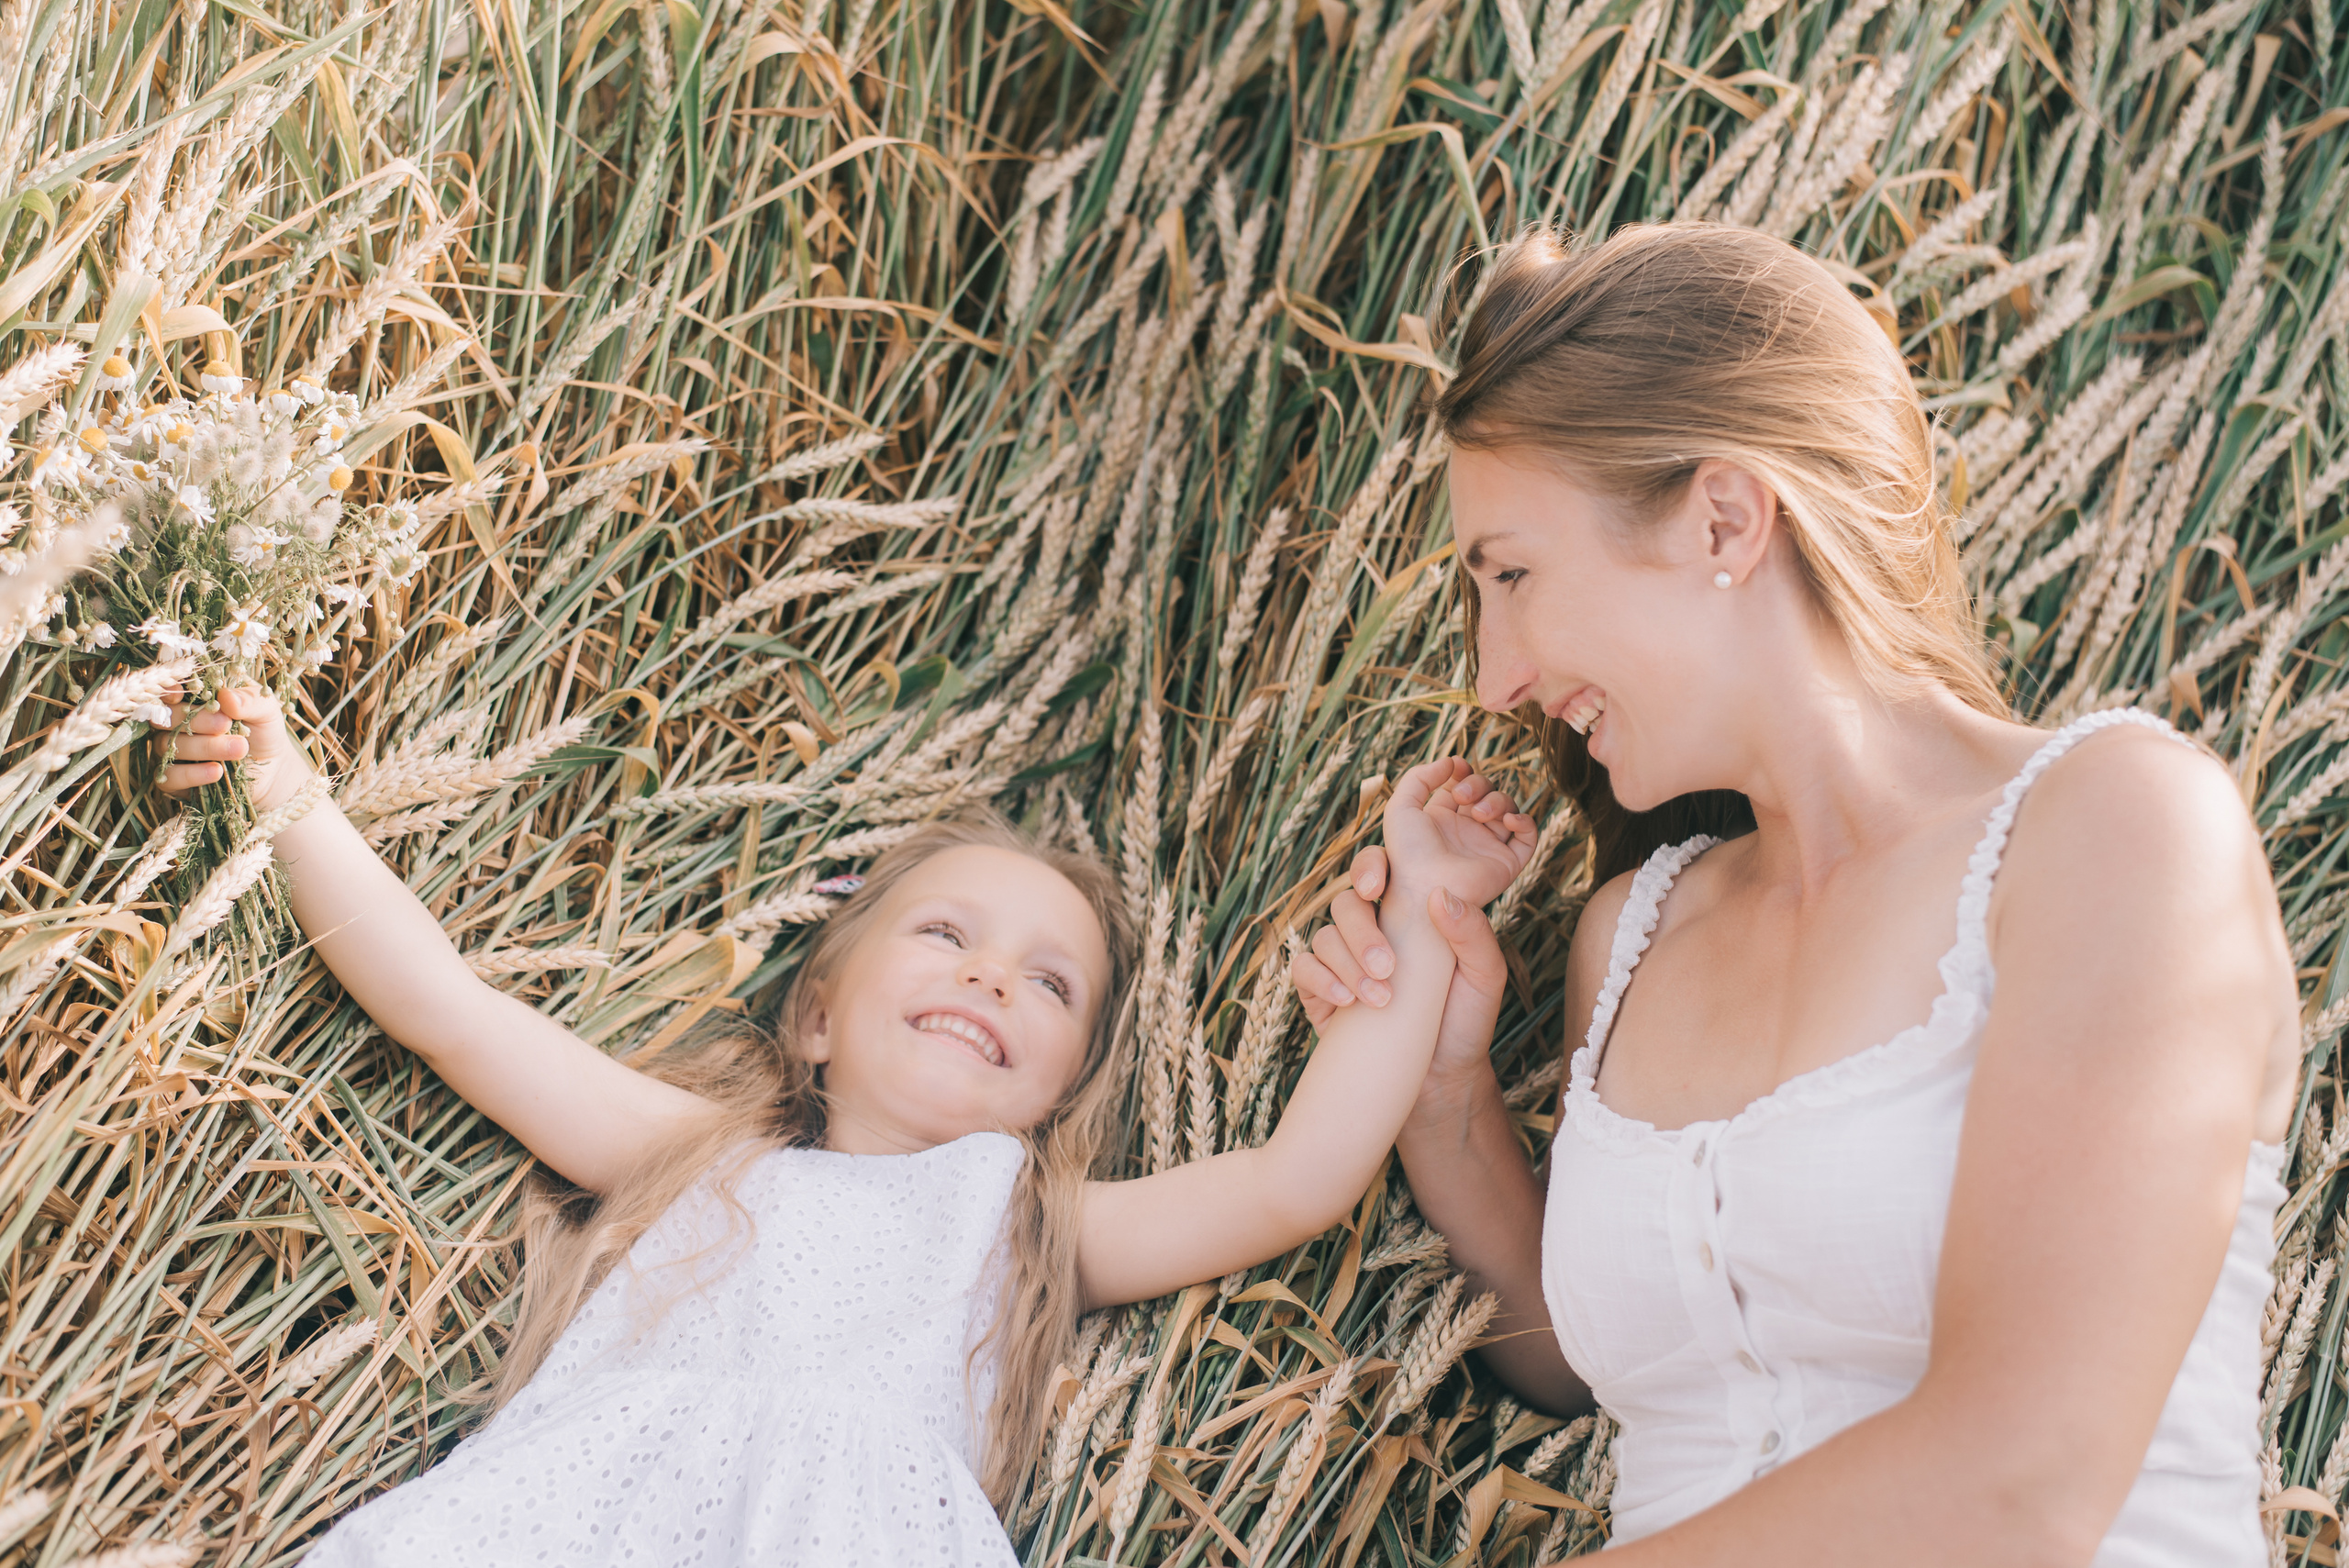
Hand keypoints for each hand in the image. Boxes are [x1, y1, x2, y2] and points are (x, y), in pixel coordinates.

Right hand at [154, 684, 315, 811]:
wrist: (273, 770)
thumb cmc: (264, 733)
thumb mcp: (265, 711)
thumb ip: (249, 700)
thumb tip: (226, 697)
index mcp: (192, 700)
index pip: (169, 690)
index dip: (169, 690)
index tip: (181, 694)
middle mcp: (175, 724)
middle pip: (166, 717)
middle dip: (196, 720)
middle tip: (225, 724)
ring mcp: (171, 751)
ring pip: (168, 745)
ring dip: (204, 747)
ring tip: (239, 748)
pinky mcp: (174, 779)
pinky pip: (170, 776)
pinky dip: (192, 774)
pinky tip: (217, 771)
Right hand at [1293, 870, 1509, 1083]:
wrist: (1442, 1078)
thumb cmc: (1467, 1021)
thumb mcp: (1486, 977)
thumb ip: (1474, 934)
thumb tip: (1441, 896)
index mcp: (1408, 913)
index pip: (1381, 871)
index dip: (1370, 866)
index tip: (1377, 889)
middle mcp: (1372, 930)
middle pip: (1347, 903)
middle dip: (1361, 931)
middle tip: (1388, 967)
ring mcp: (1344, 961)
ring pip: (1324, 936)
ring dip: (1348, 964)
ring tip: (1379, 999)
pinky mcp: (1322, 993)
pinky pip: (1304, 970)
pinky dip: (1321, 980)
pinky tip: (1347, 1001)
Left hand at [1380, 757, 1535, 907]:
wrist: (1424, 889)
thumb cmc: (1407, 852)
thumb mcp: (1401, 807)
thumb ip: (1419, 777)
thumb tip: (1451, 762)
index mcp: (1442, 817)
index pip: (1462, 784)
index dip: (1464, 772)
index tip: (1458, 769)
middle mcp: (1467, 830)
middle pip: (1488, 791)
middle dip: (1480, 785)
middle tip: (1462, 797)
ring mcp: (1488, 845)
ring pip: (1509, 808)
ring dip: (1499, 801)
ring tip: (1480, 814)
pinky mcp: (1507, 862)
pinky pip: (1528, 837)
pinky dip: (1525, 821)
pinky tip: (1508, 820)